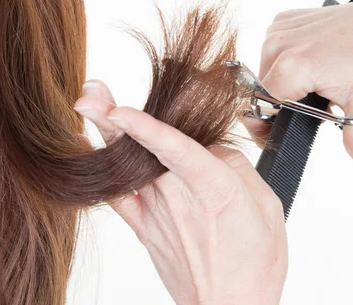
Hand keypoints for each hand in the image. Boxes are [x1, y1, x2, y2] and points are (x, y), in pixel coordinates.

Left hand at [75, 80, 287, 304]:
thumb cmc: (254, 262)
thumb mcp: (267, 206)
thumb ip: (237, 167)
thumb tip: (212, 146)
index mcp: (213, 189)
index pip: (175, 149)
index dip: (145, 127)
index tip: (118, 108)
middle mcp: (178, 197)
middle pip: (142, 149)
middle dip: (112, 115)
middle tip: (91, 89)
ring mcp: (157, 214)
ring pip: (127, 165)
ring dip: (105, 133)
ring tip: (87, 103)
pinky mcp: (145, 228)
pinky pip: (115, 196)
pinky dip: (99, 171)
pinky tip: (85, 147)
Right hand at [246, 0, 352, 166]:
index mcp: (291, 66)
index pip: (259, 109)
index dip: (267, 127)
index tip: (281, 134)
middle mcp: (277, 44)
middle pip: (261, 91)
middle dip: (279, 106)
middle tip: (310, 109)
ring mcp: (277, 28)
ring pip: (264, 71)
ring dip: (282, 84)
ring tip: (313, 86)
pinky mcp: (281, 20)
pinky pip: (272, 51)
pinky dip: (285, 62)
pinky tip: (310, 63)